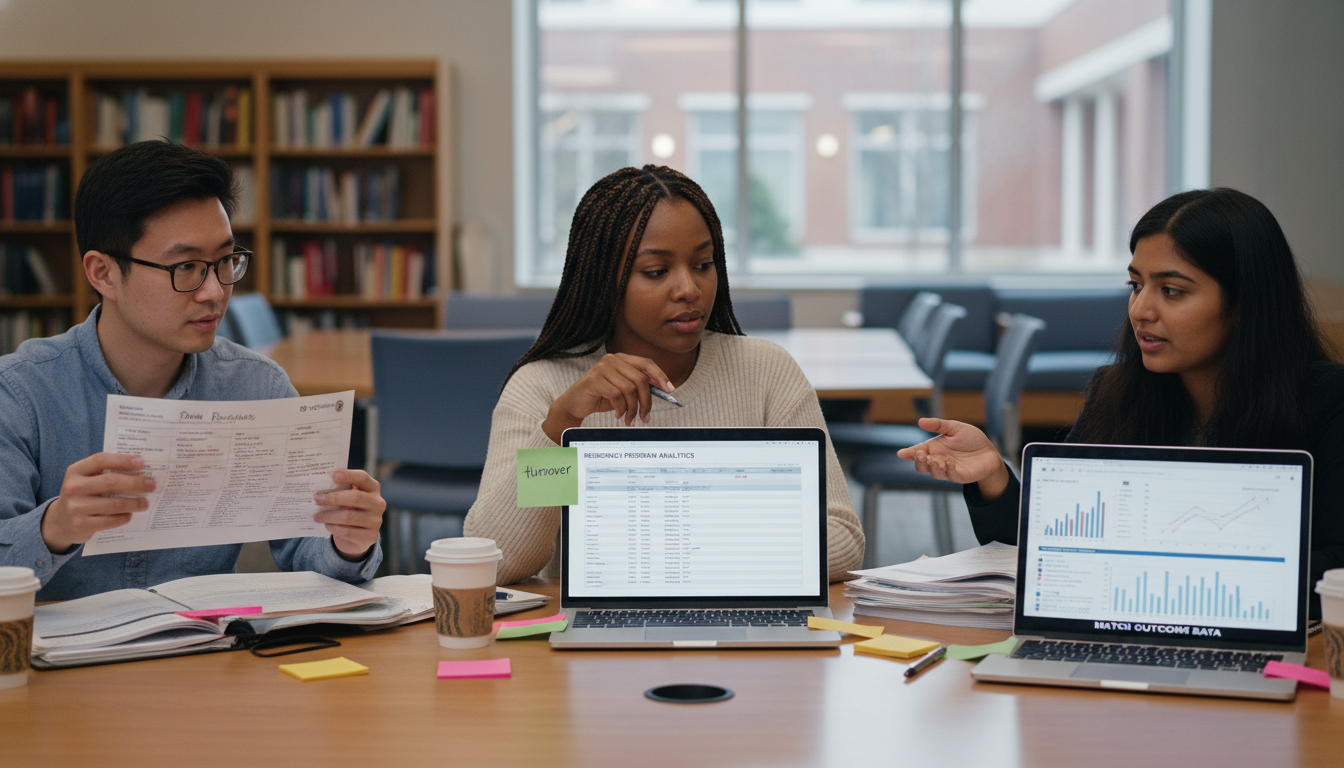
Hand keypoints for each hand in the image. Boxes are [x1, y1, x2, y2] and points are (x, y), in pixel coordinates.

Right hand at [41, 453, 154, 553]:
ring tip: (145, 503)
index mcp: (75, 471)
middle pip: (111, 482)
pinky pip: (111, 520)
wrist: (60, 521)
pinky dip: (124, 517)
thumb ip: (107, 473)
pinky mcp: (82, 525)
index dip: (123, 460)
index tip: (142, 462)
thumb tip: (142, 470)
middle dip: (135, 483)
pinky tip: (130, 515)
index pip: (101, 460)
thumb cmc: (83, 495)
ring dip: (134, 503)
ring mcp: (76, 507)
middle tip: (152, 485)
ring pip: (114, 504)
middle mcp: (73, 487)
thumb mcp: (86, 480)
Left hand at [313, 469, 386, 560]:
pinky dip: (334, 528)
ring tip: (316, 516)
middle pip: (355, 497)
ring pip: (349, 516)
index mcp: (372, 488)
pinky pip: (348, 532)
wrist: (358, 535)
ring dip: (329, 516)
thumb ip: (340, 490)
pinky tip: (327, 525)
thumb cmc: (350, 509)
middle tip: (317, 499)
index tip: (333, 475)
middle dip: (333, 498)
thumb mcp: (348, 497)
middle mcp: (378, 503)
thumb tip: (320, 488)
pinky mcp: (371, 536)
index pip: (363, 478)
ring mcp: (376, 520)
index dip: (349, 475)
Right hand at [542, 353, 672, 443]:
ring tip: (629, 418)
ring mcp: (602, 368)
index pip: (646, 363)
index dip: (660, 376)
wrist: (575, 404)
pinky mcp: (594, 380)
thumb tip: (663, 389)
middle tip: (645, 416)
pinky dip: (620, 409)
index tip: (670, 389)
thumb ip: (639, 386)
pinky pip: (616, 396)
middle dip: (646, 401)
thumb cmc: (600, 396)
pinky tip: (618, 414)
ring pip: (630, 389)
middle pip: (641, 378)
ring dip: (633, 408)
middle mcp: (612, 360)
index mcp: (621, 358)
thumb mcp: (623, 390)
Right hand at [895, 418, 1011, 499]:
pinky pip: (950, 475)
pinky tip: (948, 461)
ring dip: (931, 467)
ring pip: (933, 473)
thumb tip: (920, 421)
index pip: (917, 452)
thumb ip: (938, 425)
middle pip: (921, 466)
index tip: (901, 453)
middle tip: (919, 453)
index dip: (908, 454)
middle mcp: (938, 460)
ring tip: (932, 459)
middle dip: (918, 461)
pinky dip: (947, 469)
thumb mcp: (954, 427)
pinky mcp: (959, 476)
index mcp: (934, 448)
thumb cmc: (971, 439)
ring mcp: (948, 469)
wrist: (989, 451)